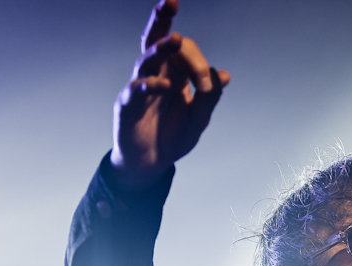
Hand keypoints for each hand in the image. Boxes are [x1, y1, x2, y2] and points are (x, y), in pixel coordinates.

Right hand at [110, 0, 230, 190]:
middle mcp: (155, 73)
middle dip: (162, 19)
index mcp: (174, 72)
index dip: (198, 60)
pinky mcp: (128, 105)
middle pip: (156, 39)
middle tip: (170, 1)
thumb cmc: (172, 135)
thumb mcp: (198, 119)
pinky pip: (136, 90)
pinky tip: (164, 85)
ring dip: (161, 49)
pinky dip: (150, 86)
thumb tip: (224, 75)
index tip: (207, 82)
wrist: (151, 163)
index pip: (184, 50)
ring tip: (175, 39)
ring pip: (147, 60)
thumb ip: (209, 97)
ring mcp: (140, 87)